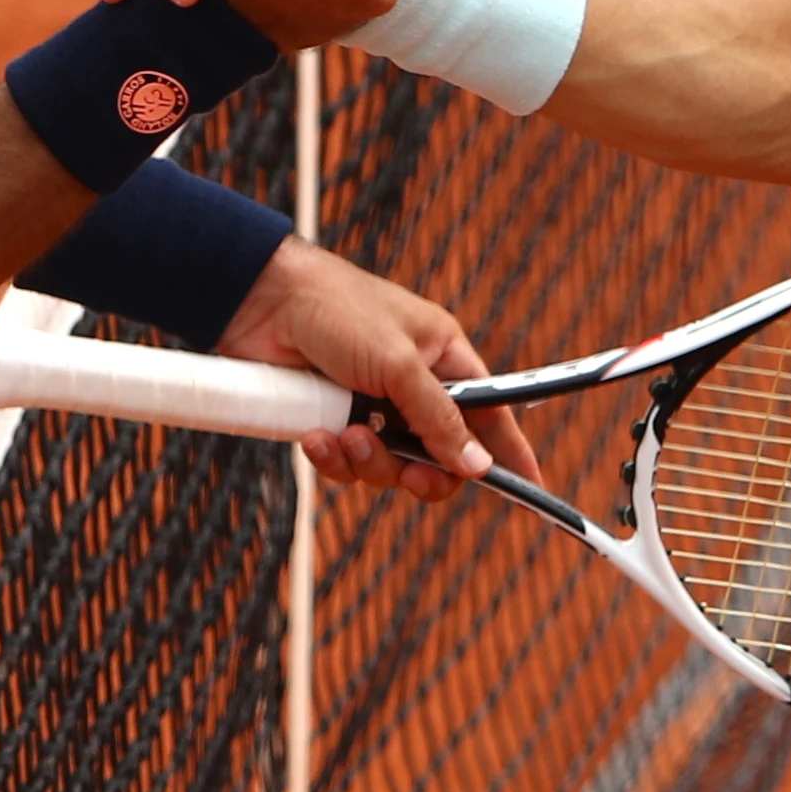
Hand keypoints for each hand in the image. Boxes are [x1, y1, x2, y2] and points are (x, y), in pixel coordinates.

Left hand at [213, 240, 538, 503]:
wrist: (259, 302)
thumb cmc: (336, 308)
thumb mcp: (398, 363)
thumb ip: (438, 418)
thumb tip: (477, 466)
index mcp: (443, 357)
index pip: (490, 413)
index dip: (508, 451)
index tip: (531, 489)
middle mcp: (411, 385)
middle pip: (438, 456)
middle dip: (421, 470)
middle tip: (410, 475)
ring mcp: (370, 405)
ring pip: (389, 466)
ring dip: (369, 461)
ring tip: (346, 435)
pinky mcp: (331, 420)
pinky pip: (346, 463)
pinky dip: (333, 458)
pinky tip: (316, 436)